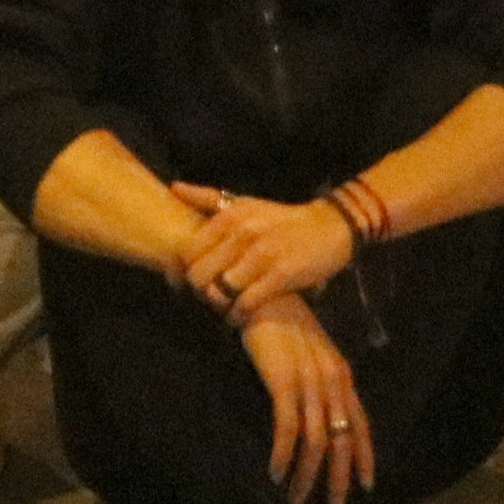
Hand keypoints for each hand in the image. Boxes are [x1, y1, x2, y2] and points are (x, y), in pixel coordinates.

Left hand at [169, 184, 358, 321]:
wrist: (330, 226)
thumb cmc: (281, 219)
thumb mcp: (245, 204)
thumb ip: (208, 199)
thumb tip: (173, 188)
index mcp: (230, 215)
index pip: (187, 252)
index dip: (181, 273)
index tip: (185, 283)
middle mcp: (243, 232)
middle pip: (199, 276)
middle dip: (200, 292)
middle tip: (208, 297)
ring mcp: (262, 254)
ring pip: (220, 292)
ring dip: (219, 306)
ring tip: (224, 307)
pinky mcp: (281, 275)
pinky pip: (245, 304)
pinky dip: (238, 315)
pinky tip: (240, 315)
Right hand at [236, 293, 373, 503]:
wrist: (263, 295)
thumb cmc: (285, 324)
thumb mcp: (313, 355)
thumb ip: (322, 384)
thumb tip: (325, 421)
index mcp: (341, 374)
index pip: (360, 424)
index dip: (364, 457)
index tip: (366, 485)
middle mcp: (331, 379)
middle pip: (342, 439)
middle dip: (340, 477)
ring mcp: (309, 381)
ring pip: (316, 441)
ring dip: (307, 475)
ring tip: (297, 497)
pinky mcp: (282, 381)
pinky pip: (287, 429)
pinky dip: (283, 455)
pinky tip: (276, 472)